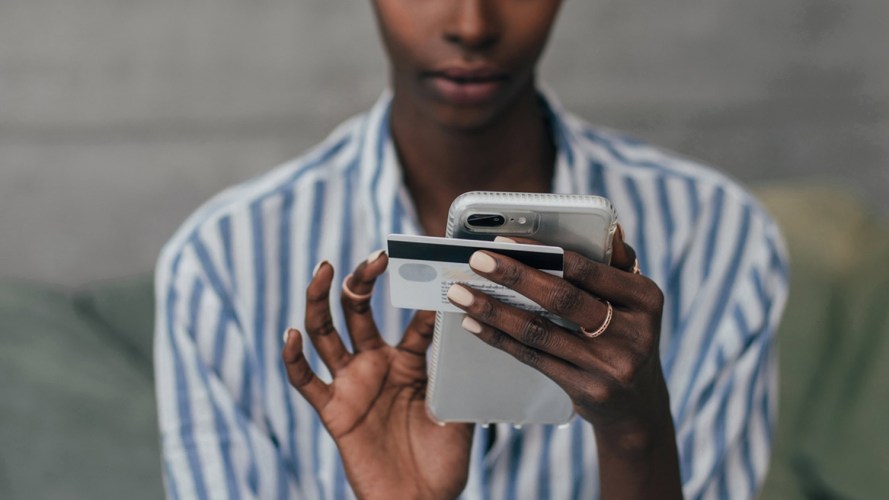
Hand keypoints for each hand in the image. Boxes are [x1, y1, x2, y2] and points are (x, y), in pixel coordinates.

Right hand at [282, 253, 472, 499]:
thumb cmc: (443, 462)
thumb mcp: (457, 411)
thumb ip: (456, 373)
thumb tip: (470, 327)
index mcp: (411, 362)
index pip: (413, 317)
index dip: (419, 291)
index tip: (428, 261)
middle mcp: (377, 365)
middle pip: (359, 312)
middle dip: (362, 282)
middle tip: (375, 258)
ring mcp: (352, 385)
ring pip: (326, 333)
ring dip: (320, 301)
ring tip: (324, 270)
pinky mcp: (333, 411)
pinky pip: (305, 381)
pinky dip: (293, 359)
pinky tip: (289, 335)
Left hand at [446, 228, 681, 497]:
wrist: (638, 405)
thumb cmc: (626, 334)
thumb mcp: (635, 301)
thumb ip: (618, 263)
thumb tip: (608, 227)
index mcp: (645, 298)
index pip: (587, 269)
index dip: (544, 253)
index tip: (504, 240)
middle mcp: (633, 333)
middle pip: (561, 299)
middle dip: (513, 276)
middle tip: (475, 260)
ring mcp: (609, 365)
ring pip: (539, 330)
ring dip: (493, 309)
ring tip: (460, 292)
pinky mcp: (586, 390)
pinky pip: (532, 357)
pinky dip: (499, 338)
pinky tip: (473, 323)